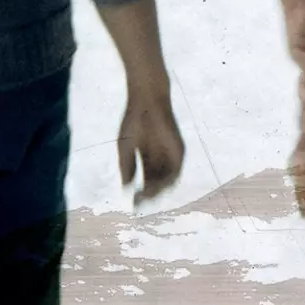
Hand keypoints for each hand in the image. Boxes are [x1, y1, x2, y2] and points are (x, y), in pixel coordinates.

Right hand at [118, 86, 184, 206]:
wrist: (147, 101)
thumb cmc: (133, 121)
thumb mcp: (125, 147)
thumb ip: (126, 167)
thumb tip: (126, 188)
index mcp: (147, 158)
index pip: (146, 181)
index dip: (140, 194)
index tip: (132, 203)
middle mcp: (160, 158)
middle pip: (157, 183)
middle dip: (148, 195)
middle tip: (139, 203)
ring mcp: (170, 154)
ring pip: (167, 179)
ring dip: (158, 190)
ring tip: (146, 195)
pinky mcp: (179, 149)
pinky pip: (176, 170)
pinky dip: (168, 180)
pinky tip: (158, 186)